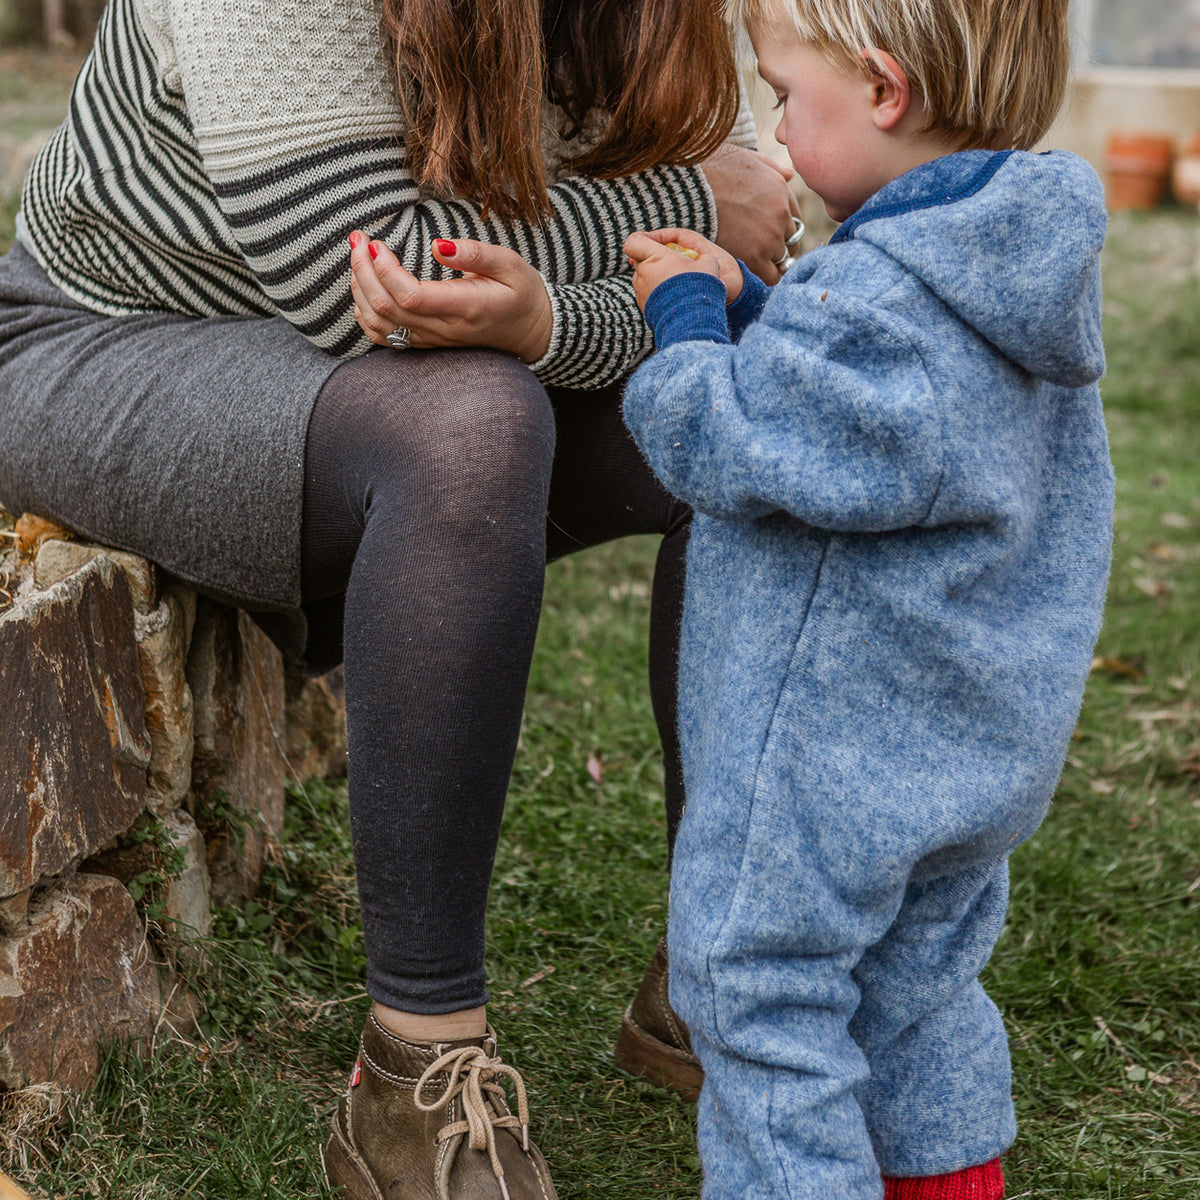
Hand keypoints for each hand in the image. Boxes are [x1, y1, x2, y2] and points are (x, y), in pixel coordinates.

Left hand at [349, 234, 552, 362]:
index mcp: (465, 308)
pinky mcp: (427, 343)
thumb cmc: (522, 293)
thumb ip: (475, 254)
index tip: (377, 243)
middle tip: (358, 238)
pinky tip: (364, 289)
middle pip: (387, 308)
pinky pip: (386, 337)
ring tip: (359, 258)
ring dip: (360, 290)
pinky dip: (366, 314)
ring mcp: (434, 340)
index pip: (410, 296)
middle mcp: (445, 329)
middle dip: (363, 271)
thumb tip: (438, 245)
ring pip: (381, 324)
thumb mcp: (510, 264)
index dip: (385, 271)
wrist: (532, 331)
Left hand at [623, 231, 721, 312]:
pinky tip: (674, 298)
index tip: (656, 244)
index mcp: (654, 258)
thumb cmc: (699, 288)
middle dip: (655, 259)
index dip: (643, 239)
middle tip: (673, 265)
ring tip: (676, 284)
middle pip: (641, 259)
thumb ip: (699, 255)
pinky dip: (657, 292)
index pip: (634, 241)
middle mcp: (643, 274)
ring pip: (644, 277)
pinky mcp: (643, 306)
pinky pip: (647, 293)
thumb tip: (702, 258)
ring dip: (656, 276)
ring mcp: (641, 291)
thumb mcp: (708, 264)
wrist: (692, 322)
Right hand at [700, 143, 801, 283]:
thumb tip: (790, 174)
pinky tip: (754, 273)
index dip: (783, 228)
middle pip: (790, 240)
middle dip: (778, 245)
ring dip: (770, 261)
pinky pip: (770, 276)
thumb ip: (771, 167)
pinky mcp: (754, 256)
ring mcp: (770, 237)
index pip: (794, 218)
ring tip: (753, 263)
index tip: (772, 235)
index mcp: (781, 191)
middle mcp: (781, 214)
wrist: (689, 190)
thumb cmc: (711, 171)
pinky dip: (765, 277)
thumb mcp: (747, 158)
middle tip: (761, 252)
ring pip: (781, 258)